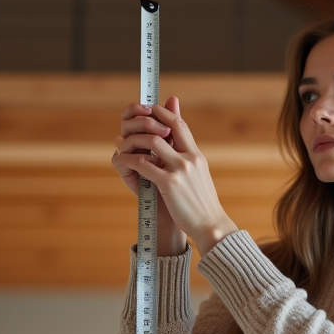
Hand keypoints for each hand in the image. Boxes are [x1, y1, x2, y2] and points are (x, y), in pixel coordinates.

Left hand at [112, 97, 237, 256]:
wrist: (210, 224)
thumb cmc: (202, 204)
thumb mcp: (199, 175)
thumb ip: (188, 159)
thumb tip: (179, 149)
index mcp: (197, 155)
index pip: (180, 125)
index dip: (164, 112)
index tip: (150, 109)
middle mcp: (190, 158)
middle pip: (166, 127)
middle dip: (146, 121)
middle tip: (131, 124)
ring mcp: (180, 170)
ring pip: (151, 142)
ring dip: (134, 141)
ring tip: (124, 144)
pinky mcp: (169, 184)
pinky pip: (143, 164)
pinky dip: (130, 160)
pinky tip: (123, 161)